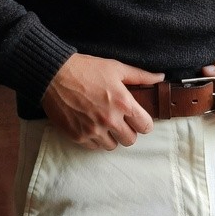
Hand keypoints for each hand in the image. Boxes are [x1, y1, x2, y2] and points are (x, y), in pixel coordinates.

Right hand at [42, 54, 162, 149]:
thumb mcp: (116, 68)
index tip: (137, 119)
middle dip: (128, 131)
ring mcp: (94, 130)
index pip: (146, 126)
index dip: (143, 123)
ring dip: (111, 137)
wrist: (54, 74)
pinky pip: (95, 147)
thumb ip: (140, 76)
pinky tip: (91, 126)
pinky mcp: (78, 136)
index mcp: (123, 103)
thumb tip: (160, 77)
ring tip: (104, 124)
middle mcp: (110, 120)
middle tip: (120, 122)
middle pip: (130, 140)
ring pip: (112, 146)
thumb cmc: (86, 69)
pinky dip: (95, 139)